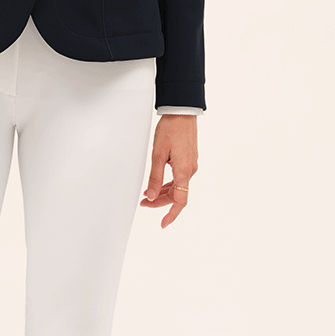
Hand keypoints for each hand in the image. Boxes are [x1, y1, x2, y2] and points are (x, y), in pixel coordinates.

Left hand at [140, 114, 197, 228]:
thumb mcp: (158, 154)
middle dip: (160, 202)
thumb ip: (155, 177)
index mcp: (184, 171)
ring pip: (178, 186)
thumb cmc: (171, 128)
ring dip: (163, 192)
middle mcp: (190, 170)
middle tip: (143, 202)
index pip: (180, 201)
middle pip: (177, 194)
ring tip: (147, 193)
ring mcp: (190, 164)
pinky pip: (179, 177)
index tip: (163, 224)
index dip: (171, 214)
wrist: (182, 111)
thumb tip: (151, 196)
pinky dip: (168, 182)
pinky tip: (158, 181)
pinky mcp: (188, 158)